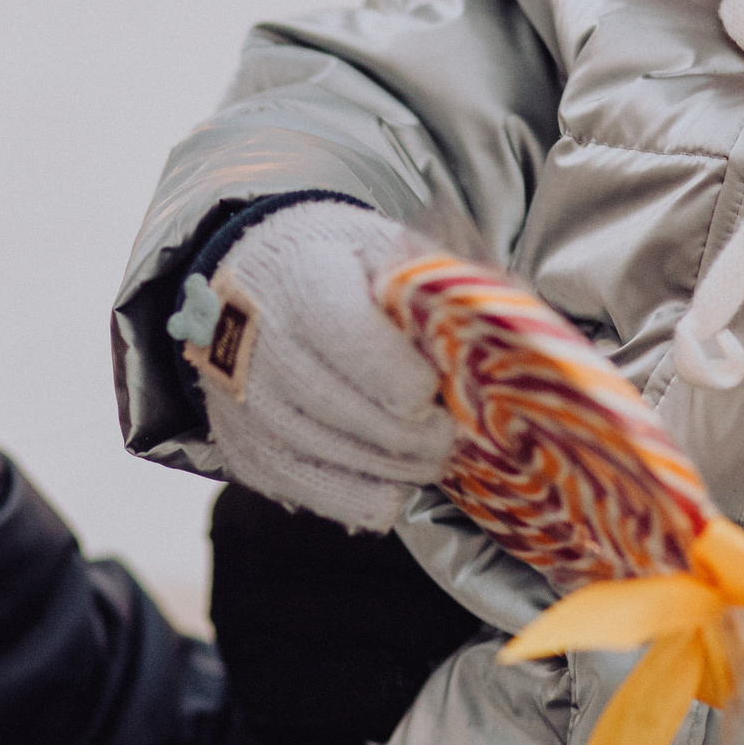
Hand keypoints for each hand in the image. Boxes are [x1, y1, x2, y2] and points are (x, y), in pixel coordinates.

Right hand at [177, 201, 455, 532]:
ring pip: (330, 454)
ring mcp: (247, 403)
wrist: (246, 286)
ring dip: (396, 465)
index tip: (430, 390)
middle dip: (411, 433)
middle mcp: (260, 343)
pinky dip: (360, 497)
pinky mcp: (246, 450)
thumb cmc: (333, 268)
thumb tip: (497, 323)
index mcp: (302, 278)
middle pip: (341, 407)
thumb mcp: (379, 247)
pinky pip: (309, 489)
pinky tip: (393, 483)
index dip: (393, 373)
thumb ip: (431, 283)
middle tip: (451, 434)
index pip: (344, 334)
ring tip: (433, 452)